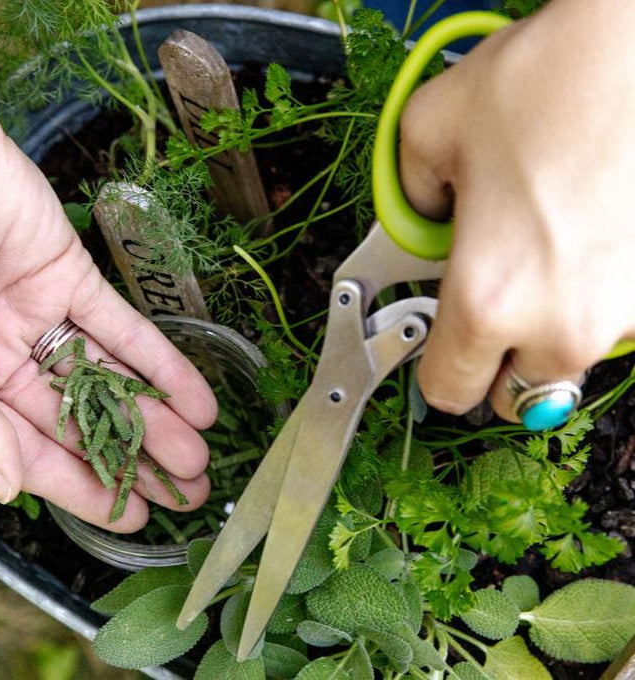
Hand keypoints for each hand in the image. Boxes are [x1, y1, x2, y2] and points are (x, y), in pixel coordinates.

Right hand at [0, 51, 216, 530]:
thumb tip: (6, 489)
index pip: (33, 454)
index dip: (85, 488)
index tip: (135, 516)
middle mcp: (2, 357)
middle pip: (82, 422)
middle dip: (136, 458)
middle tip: (189, 490)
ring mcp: (39, 317)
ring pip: (110, 379)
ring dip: (158, 417)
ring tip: (203, 454)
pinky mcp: (70, 277)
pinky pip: (123, 327)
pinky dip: (161, 361)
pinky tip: (198, 396)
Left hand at [399, 0, 634, 421]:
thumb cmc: (545, 82)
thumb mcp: (428, 132)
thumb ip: (406, 201)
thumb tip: (419, 226)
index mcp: (486, 300)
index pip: (447, 392)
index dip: (434, 374)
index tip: (435, 352)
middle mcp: (560, 325)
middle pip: (511, 397)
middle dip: (491, 363)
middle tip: (484, 308)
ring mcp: (620, 316)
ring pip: (563, 365)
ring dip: (540, 333)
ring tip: (534, 262)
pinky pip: (605, 326)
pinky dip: (583, 303)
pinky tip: (575, 248)